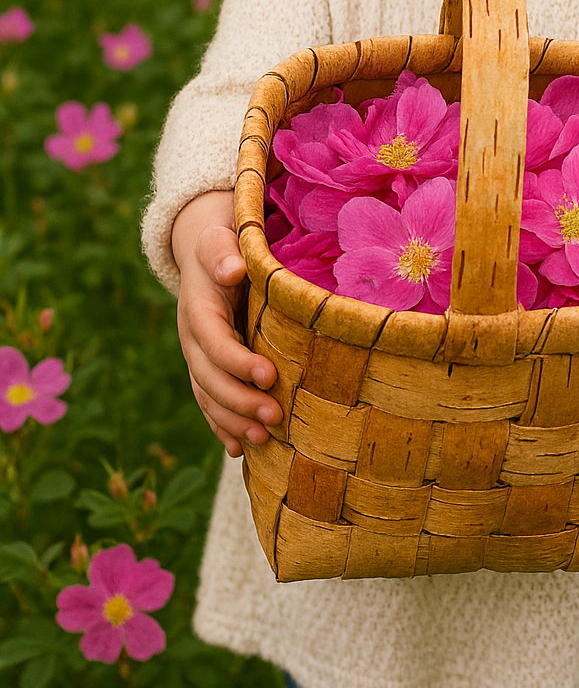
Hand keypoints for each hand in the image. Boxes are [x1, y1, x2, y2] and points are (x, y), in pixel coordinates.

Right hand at [171, 190, 279, 457]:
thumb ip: (224, 250)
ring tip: (264, 440)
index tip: (269, 376)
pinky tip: (242, 450)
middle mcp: (193, 337)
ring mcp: (198, 356)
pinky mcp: (208, 367)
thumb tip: (233, 267)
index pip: (214, 342)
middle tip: (275, 417)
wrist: (209, 251)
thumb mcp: (223, 237)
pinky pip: (210, 402)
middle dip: (240, 402)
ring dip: (233, 422)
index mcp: (198, 308)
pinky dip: (223, 427)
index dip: (238, 363)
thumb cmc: (226, 242)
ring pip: (208, 396)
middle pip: (209, 378)